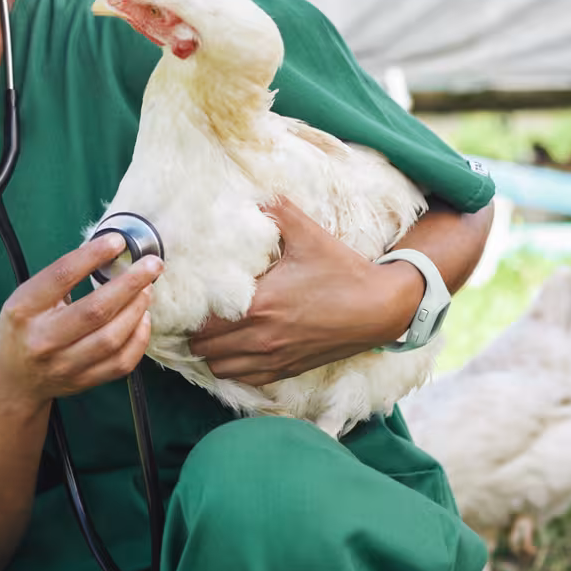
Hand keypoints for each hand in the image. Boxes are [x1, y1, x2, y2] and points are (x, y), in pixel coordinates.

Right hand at [0, 233, 163, 403]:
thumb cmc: (24, 328)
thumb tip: (109, 252)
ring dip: (137, 309)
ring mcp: (64, 364)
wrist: (14, 377)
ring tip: (146, 289)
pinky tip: (142, 319)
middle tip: (151, 265)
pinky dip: (139, 338)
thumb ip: (61, 279)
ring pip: (112, 338)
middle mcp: (43, 339)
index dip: (93, 255)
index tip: (118, 242)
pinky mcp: (82, 381)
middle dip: (131, 283)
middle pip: (96, 310)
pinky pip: (122, 362)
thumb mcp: (26, 298)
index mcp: (24, 309)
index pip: (62, 276)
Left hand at [189, 199, 420, 385]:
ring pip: (220, 369)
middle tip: (198, 315)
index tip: (190, 300)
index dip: (190, 313)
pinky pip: (246, 379)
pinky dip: (235, 368)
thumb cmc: (343, 272)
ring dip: (212, 354)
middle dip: (196, 333)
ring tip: (215, 334)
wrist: (380, 308)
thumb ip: (278, 210)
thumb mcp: (309, 235)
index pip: (203, 321)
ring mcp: (275, 357)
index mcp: (259, 305)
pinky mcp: (289, 369)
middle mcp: (262, 337)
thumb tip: (256, 191)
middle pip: (204, 348)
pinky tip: (238, 350)